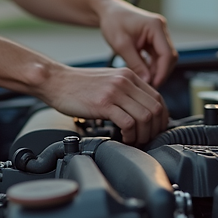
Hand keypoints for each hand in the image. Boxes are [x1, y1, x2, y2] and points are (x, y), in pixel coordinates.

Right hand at [38, 65, 168, 144]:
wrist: (55, 81)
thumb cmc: (77, 85)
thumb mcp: (108, 82)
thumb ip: (125, 92)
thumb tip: (139, 111)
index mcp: (128, 76)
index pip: (157, 97)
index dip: (161, 117)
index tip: (156, 129)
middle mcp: (125, 81)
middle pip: (155, 108)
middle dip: (155, 129)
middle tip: (147, 139)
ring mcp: (115, 92)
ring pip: (145, 116)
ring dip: (144, 134)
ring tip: (135, 141)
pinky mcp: (104, 104)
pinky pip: (128, 122)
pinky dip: (131, 135)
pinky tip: (124, 138)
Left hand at [98, 0, 177, 86]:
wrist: (107, 12)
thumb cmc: (113, 22)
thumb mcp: (121, 45)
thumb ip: (135, 63)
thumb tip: (147, 81)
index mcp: (156, 26)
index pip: (167, 54)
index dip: (162, 72)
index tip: (153, 84)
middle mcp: (160, 29)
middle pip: (168, 57)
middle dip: (159, 73)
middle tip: (147, 86)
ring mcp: (158, 35)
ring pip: (163, 59)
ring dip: (155, 71)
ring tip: (142, 82)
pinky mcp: (153, 40)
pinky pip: (156, 57)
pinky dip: (150, 66)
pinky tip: (141, 74)